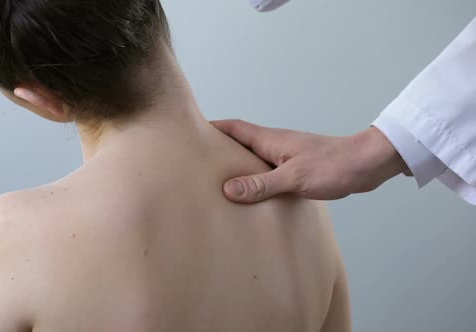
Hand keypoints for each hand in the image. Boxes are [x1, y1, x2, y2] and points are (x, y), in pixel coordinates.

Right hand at [211, 120, 409, 202]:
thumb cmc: (334, 165)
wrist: (367, 165)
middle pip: (239, 142)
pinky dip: (256, 181)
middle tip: (198, 163)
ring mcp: (286, 157)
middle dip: (218, 149)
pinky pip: (268, 172)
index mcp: (270, 140)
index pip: (233, 127)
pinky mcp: (296, 169)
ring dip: (237, 167)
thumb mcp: (293, 177)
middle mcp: (275, 145)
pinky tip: (253, 197)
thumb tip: (227, 188)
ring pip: (253, 159)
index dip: (211, 128)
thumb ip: (260, 184)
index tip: (190, 132)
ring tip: (218, 183)